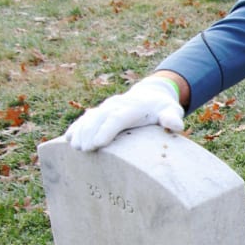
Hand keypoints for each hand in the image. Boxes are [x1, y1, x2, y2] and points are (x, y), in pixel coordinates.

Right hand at [65, 76, 184, 150]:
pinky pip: (85, 118)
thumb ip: (172, 117)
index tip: (98, 144)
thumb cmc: (162, 107)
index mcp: (132, 107)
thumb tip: (177, 126)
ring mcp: (106, 107)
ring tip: (74, 147)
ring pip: (89, 117)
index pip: (117, 118)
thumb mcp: (171, 110)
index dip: (107, 130)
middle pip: (99, 118)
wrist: (151, 94)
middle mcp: (116, 105)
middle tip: (83, 150)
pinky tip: (67, 139)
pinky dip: (76, 127)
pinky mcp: (99, 111)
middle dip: (89, 133)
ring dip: (80, 131)